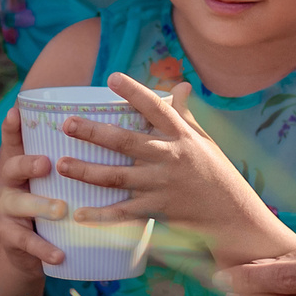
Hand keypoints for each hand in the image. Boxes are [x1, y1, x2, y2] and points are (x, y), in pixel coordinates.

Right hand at [0, 107, 66, 272]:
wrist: (27, 252)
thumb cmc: (53, 205)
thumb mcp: (58, 182)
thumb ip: (77, 161)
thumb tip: (115, 135)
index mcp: (23, 165)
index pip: (14, 141)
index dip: (12, 127)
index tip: (16, 112)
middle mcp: (11, 184)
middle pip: (11, 167)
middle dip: (27, 163)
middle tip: (46, 163)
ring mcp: (9, 211)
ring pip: (18, 204)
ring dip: (40, 205)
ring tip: (61, 209)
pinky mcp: (12, 238)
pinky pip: (27, 242)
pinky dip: (44, 248)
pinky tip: (59, 255)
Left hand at [58, 72, 284, 263]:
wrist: (234, 218)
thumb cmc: (217, 175)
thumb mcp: (205, 141)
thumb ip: (185, 116)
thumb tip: (181, 85)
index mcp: (182, 136)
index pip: (156, 108)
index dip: (134, 92)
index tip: (111, 78)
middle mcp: (170, 158)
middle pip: (125, 142)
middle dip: (93, 132)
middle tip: (67, 123)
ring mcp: (162, 185)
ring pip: (117, 177)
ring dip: (87, 171)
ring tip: (61, 164)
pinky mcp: (158, 210)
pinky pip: (124, 213)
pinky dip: (101, 215)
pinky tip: (79, 213)